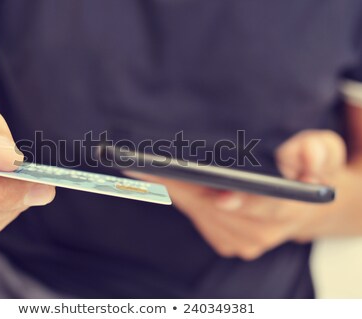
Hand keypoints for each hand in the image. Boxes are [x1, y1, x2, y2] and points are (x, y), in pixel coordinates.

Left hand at [125, 130, 345, 259]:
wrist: (299, 200)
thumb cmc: (307, 170)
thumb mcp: (322, 150)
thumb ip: (317, 150)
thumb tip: (305, 157)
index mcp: (291, 208)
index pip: (265, 206)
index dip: (238, 200)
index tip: (215, 192)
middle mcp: (264, 232)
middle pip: (218, 209)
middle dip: (187, 186)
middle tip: (153, 164)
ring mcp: (243, 242)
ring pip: (202, 214)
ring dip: (177, 191)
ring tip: (151, 167)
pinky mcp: (227, 242)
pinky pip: (197, 219)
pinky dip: (182, 198)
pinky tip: (165, 181)